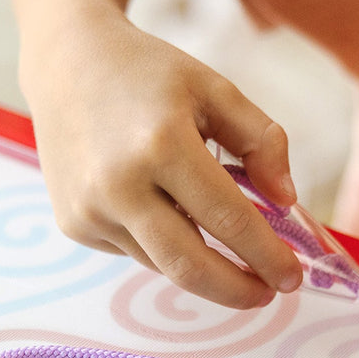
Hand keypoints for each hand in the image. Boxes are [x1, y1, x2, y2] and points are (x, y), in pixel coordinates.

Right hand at [24, 5, 302, 308]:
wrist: (67, 63)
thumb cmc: (149, 75)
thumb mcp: (215, 89)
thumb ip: (261, 141)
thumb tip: (286, 202)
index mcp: (162, 144)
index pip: (227, 219)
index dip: (265, 255)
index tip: (292, 277)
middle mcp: (119, 185)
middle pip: (189, 266)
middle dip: (236, 290)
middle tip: (266, 294)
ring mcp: (90, 210)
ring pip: (163, 264)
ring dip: (202, 266)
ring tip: (227, 252)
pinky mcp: (74, 224)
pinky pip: (135, 251)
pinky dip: (163, 244)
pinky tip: (165, 211)